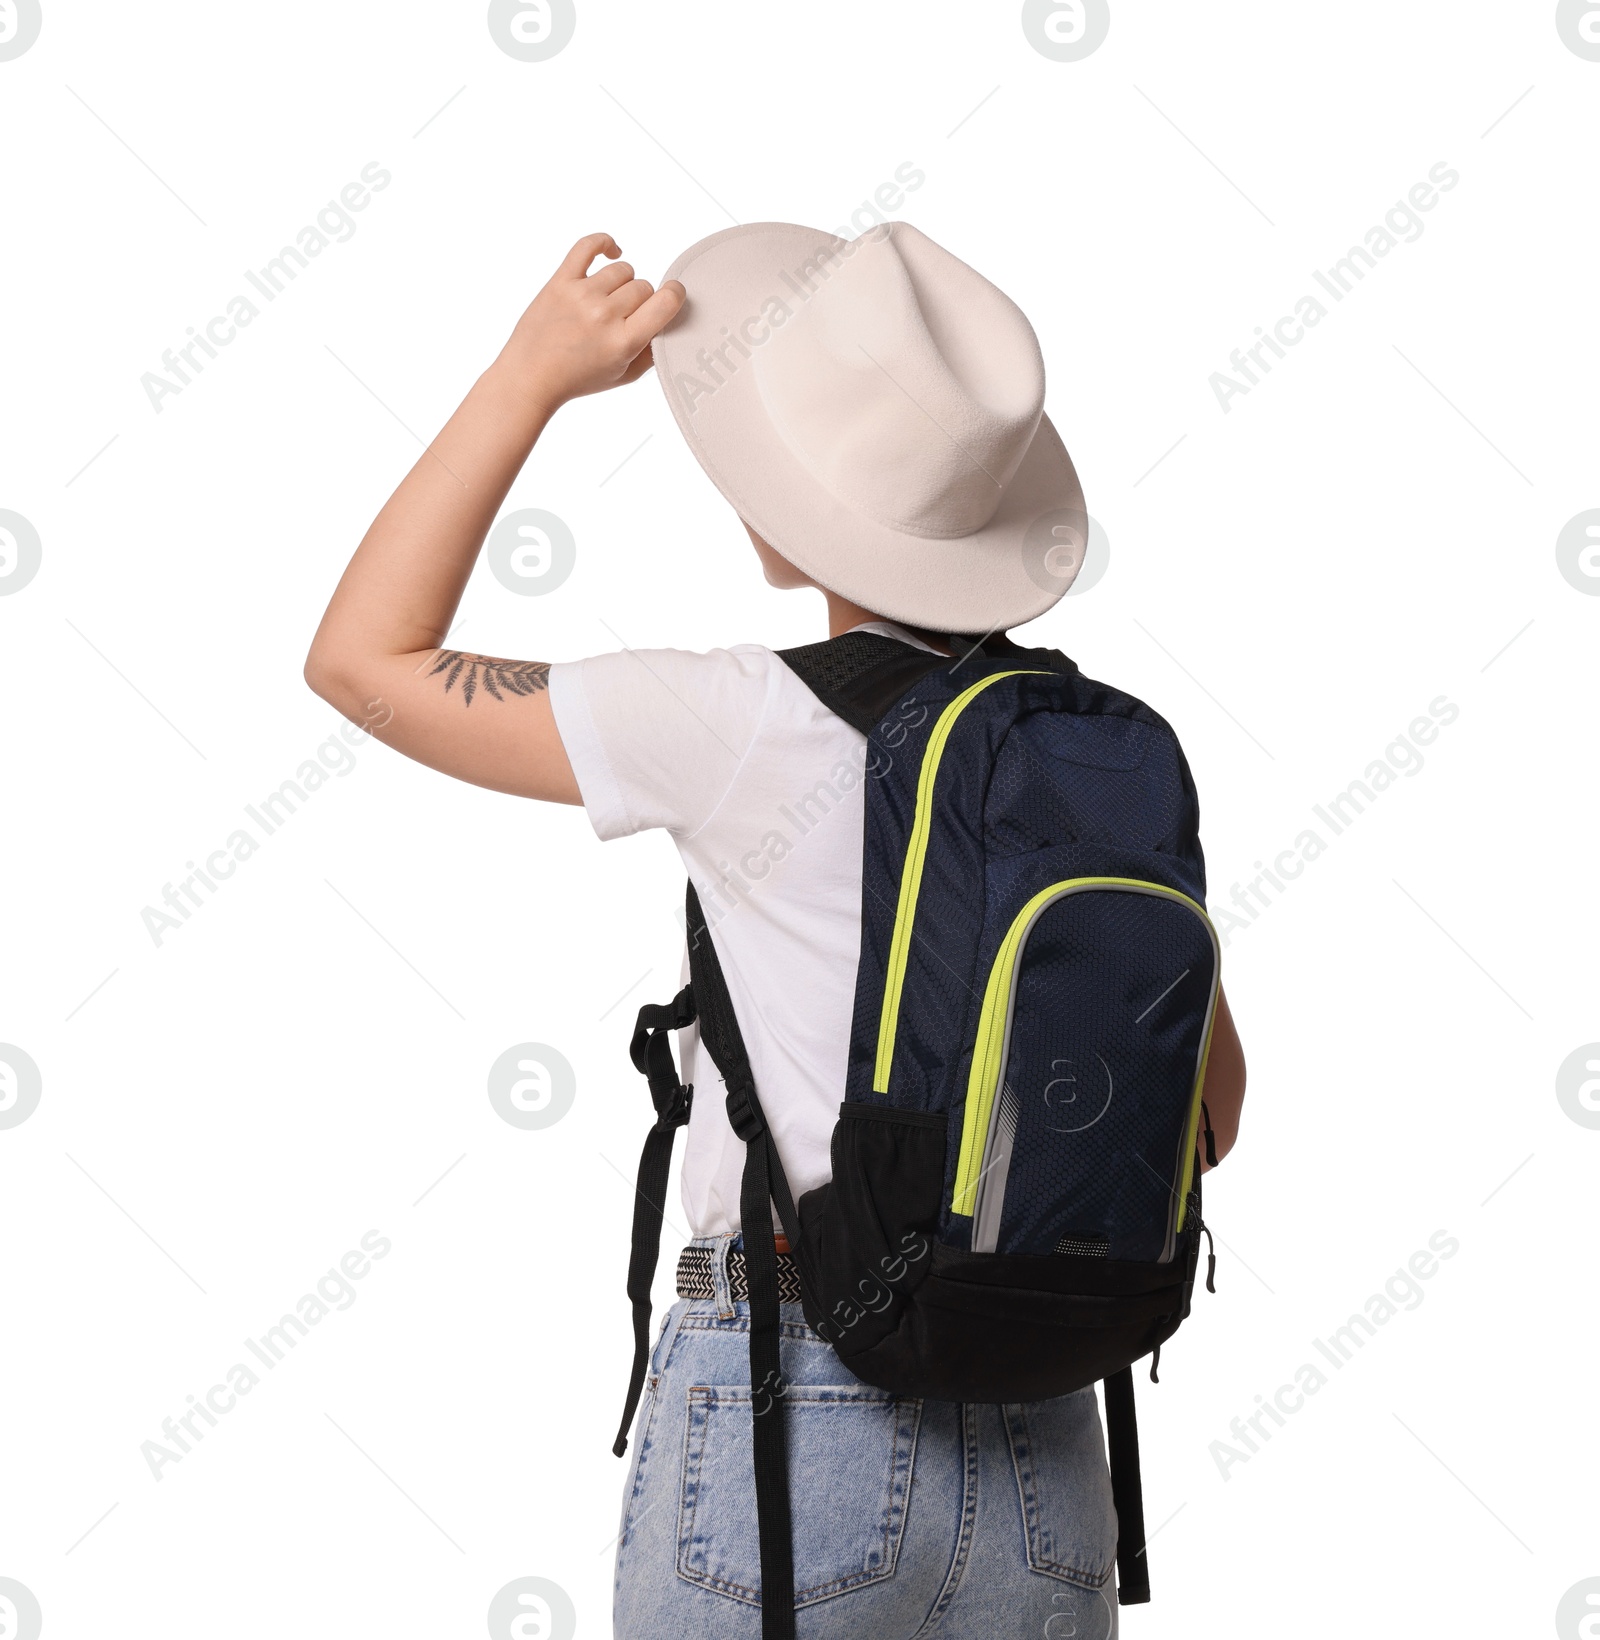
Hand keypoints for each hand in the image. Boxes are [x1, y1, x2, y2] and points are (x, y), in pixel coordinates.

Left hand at [495, 232, 685, 413]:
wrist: (531, 376)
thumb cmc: (577, 378)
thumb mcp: (625, 375)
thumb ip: (651, 349)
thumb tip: (669, 320)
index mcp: (623, 341)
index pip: (666, 301)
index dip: (674, 295)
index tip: (671, 297)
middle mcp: (604, 314)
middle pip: (643, 286)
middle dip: (639, 301)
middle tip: (623, 318)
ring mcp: (581, 295)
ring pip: (623, 269)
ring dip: (621, 283)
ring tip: (609, 301)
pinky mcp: (561, 280)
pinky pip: (588, 245)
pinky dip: (604, 243)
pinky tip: (610, 253)